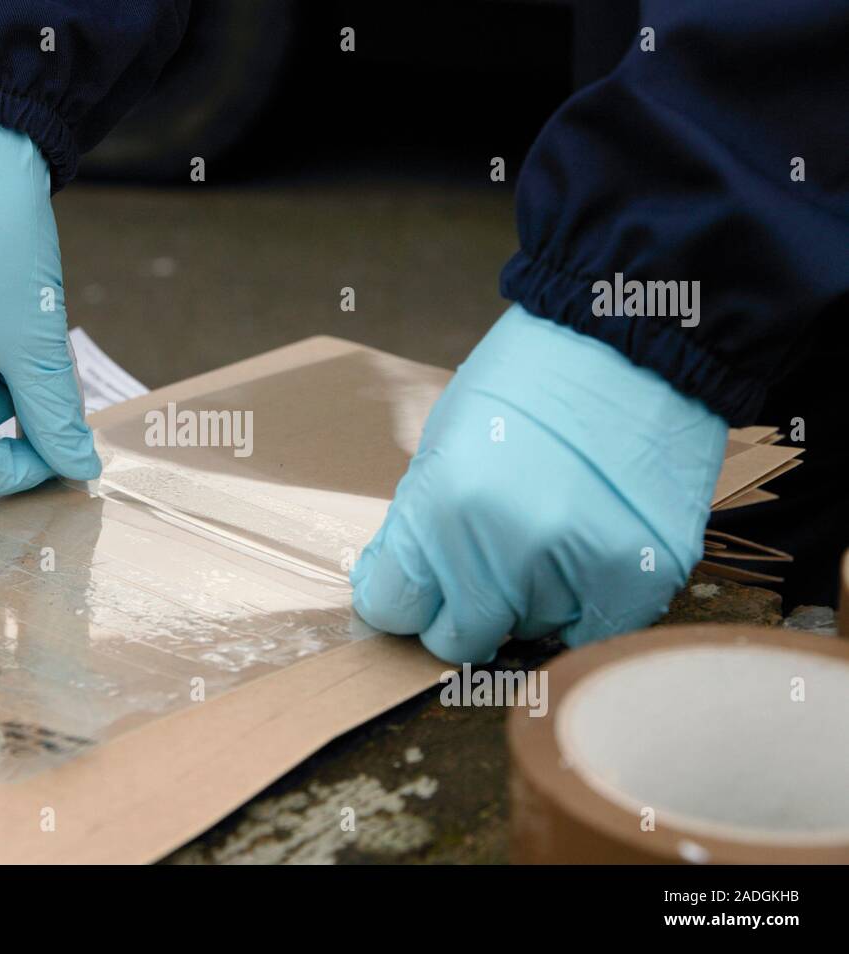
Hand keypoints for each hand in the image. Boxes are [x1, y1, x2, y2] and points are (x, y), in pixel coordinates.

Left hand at [350, 304, 726, 663]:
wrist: (627, 340)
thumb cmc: (525, 382)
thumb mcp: (441, 444)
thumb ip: (414, 529)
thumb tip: (391, 593)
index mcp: (441, 512)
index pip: (394, 610)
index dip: (400, 598)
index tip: (413, 586)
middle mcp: (504, 552)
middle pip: (456, 639)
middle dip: (457, 611)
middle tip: (477, 567)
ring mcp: (575, 570)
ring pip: (523, 632)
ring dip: (524, 601)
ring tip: (544, 530)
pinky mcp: (638, 578)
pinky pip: (588, 633)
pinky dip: (579, 608)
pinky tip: (577, 557)